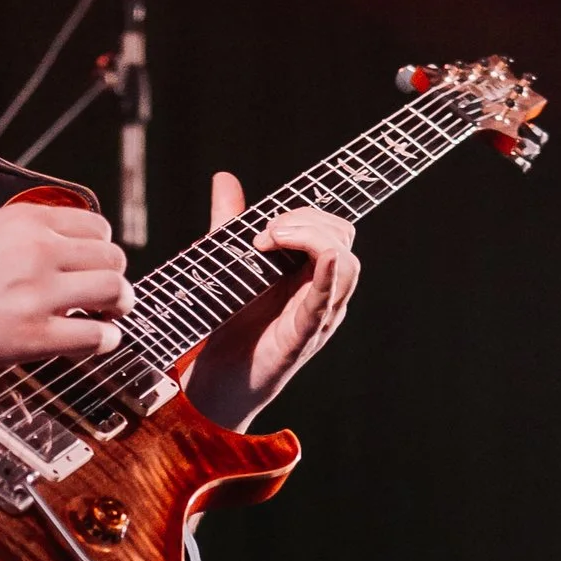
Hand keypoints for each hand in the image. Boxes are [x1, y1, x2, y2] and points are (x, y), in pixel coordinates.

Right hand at [0, 198, 129, 368]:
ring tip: (108, 315)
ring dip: (119, 305)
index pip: (96, 227)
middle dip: (115, 277)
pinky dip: (106, 340)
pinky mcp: (33, 336)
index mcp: (26, 222)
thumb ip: (26, 230)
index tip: (96, 264)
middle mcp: (38, 251)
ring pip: (113, 291)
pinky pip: (95, 336)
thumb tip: (62, 240)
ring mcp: (38, 294)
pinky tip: (96, 341)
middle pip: (112, 258)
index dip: (102, 249)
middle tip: (108, 295)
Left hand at [182, 172, 358, 429]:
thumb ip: (229, 223)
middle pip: (344, 237)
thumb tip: (225, 178)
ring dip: (312, 239)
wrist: (213, 382)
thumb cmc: (227, 325)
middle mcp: (323, 293)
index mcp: (310, 274)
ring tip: (268, 242)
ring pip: (348, 264)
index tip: (261, 224)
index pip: (332, 227)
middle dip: (306, 221)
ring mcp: (318, 315)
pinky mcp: (304, 336)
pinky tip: (327, 258)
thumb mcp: (228, 264)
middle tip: (263, 234)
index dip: (304, 213)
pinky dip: (333, 275)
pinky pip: (329, 301)